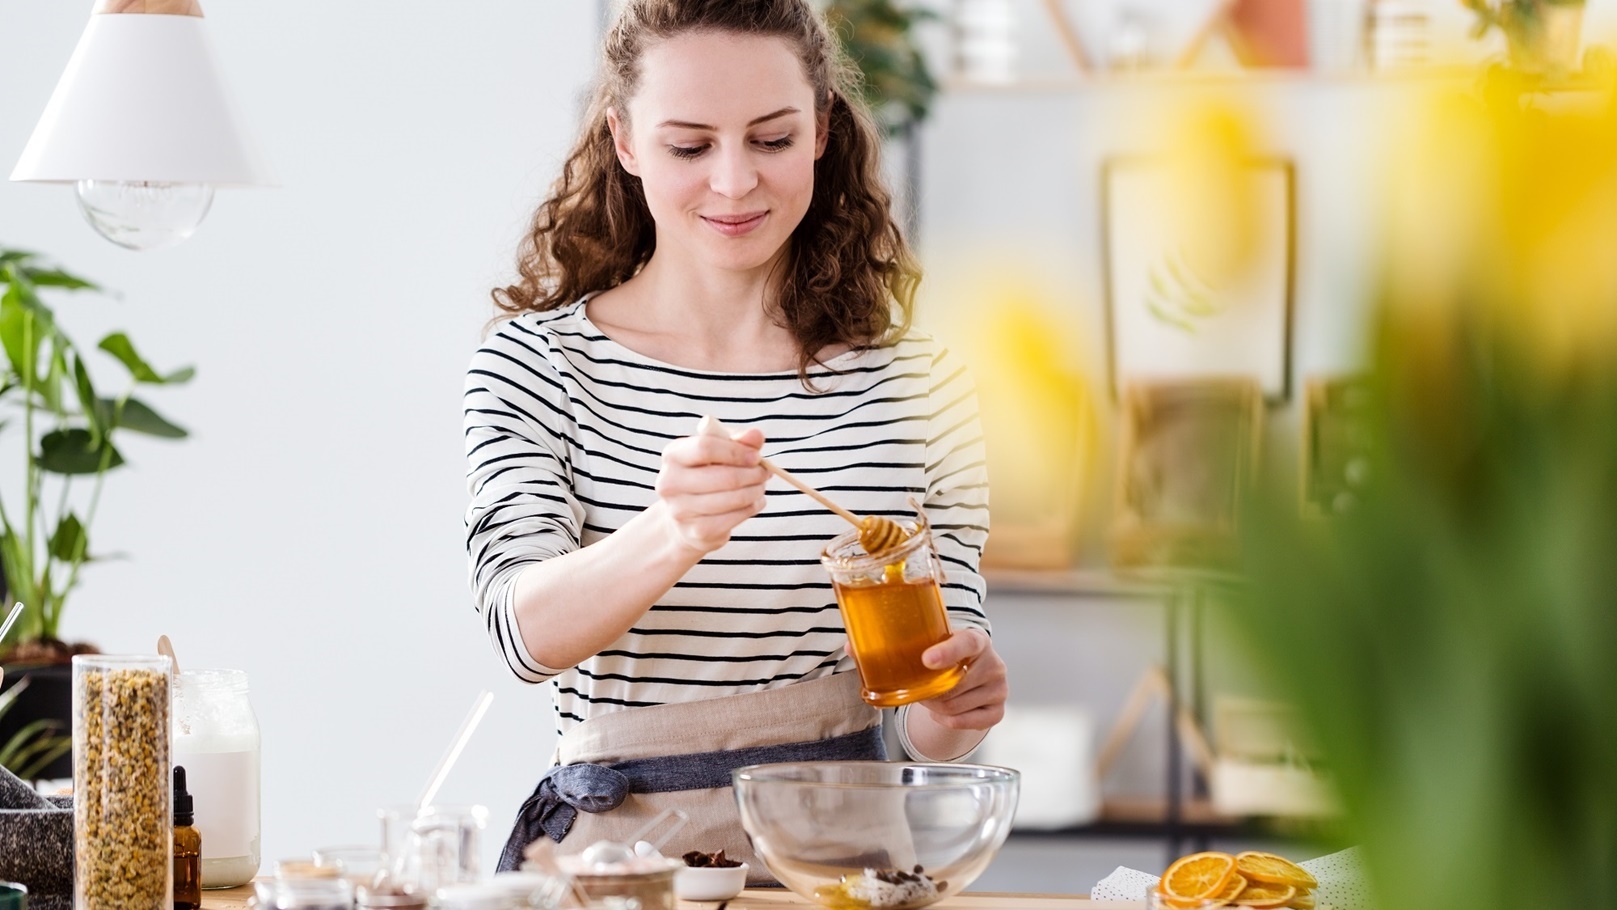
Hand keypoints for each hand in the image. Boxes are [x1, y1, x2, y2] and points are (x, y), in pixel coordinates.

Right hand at [654, 425, 767, 554]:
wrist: (684, 518)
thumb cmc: (705, 475)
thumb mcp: (718, 451)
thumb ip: (738, 440)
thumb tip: (756, 435)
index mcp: (673, 456)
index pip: (705, 447)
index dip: (737, 451)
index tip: (756, 456)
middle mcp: (670, 483)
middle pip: (724, 476)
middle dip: (752, 474)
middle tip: (764, 472)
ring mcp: (681, 511)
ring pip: (733, 498)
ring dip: (755, 490)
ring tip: (760, 486)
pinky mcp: (697, 531)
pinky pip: (735, 517)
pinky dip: (751, 508)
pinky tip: (754, 502)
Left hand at [915, 627, 1007, 730]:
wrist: (974, 667)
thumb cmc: (950, 654)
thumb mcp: (941, 642)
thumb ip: (923, 646)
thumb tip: (890, 663)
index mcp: (978, 640)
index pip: (967, 644)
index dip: (947, 652)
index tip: (926, 660)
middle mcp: (995, 665)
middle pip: (953, 686)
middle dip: (929, 691)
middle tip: (917, 689)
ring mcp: (999, 689)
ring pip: (954, 707)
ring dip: (934, 706)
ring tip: (929, 698)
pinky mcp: (998, 711)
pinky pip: (961, 723)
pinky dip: (944, 720)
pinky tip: (940, 712)